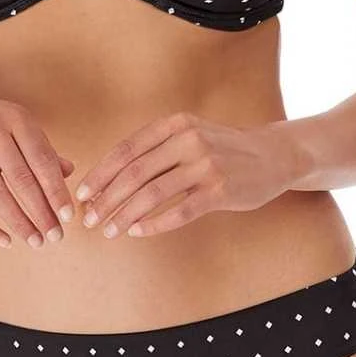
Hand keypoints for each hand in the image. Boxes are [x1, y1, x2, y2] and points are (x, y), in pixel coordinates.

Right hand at [0, 81, 75, 248]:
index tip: (68, 216)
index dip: (56, 190)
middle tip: (56, 236)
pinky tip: (4, 241)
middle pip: (21, 179)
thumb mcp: (22, 127)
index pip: (41, 160)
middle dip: (41, 212)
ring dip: (18, 223)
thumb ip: (44, 150)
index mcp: (16, 119)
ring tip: (36, 241)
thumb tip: (69, 173)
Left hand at [74, 111, 301, 238]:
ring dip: (125, 215)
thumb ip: (155, 149)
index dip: (101, 173)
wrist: (273, 155)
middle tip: (90, 218)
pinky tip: (137, 232)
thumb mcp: (189, 134)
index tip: (82, 193)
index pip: (127, 150)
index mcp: (174, 124)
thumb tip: (109, 178)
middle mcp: (188, 140)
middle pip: (135, 174)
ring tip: (109, 230)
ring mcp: (206, 165)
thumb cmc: (222, 148)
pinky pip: (180, 211)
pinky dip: (154, 224)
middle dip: (107, 198)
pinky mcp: (221, 190)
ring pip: (153, 194)